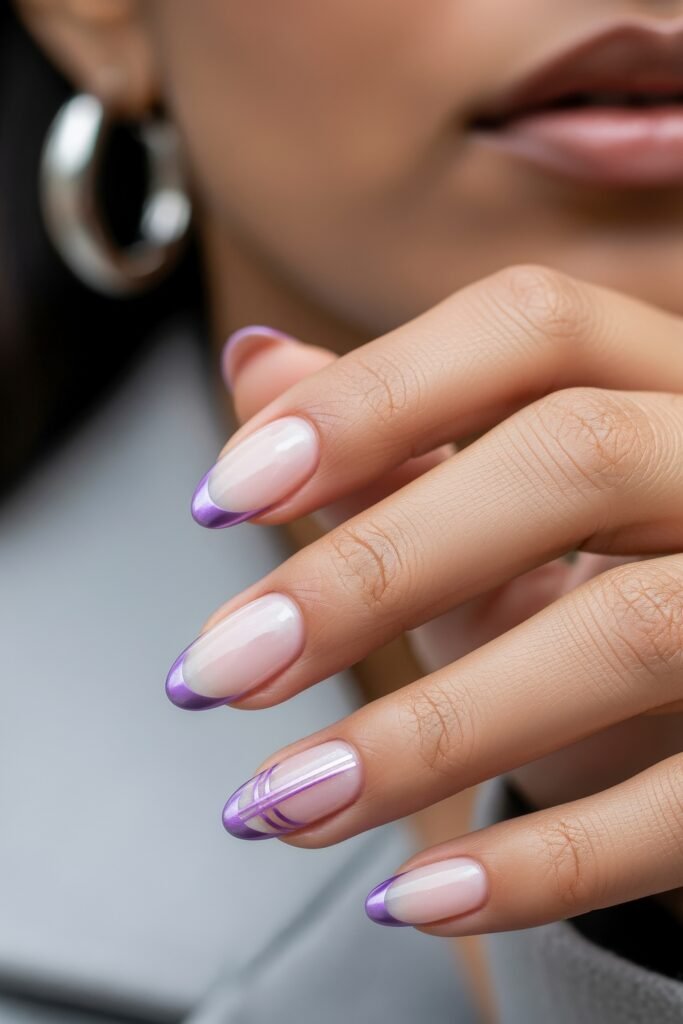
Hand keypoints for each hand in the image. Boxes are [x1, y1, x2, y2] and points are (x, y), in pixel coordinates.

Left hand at [168, 266, 682, 933]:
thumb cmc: (597, 577)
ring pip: (628, 632)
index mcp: (654, 380)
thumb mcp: (498, 511)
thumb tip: (256, 369)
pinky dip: (546, 863)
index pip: (528, 328)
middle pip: (573, 456)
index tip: (226, 497)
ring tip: (281, 797)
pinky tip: (412, 894)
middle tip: (222, 667)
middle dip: (376, 565)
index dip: (371, 399)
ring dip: (429, 731)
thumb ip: (389, 442)